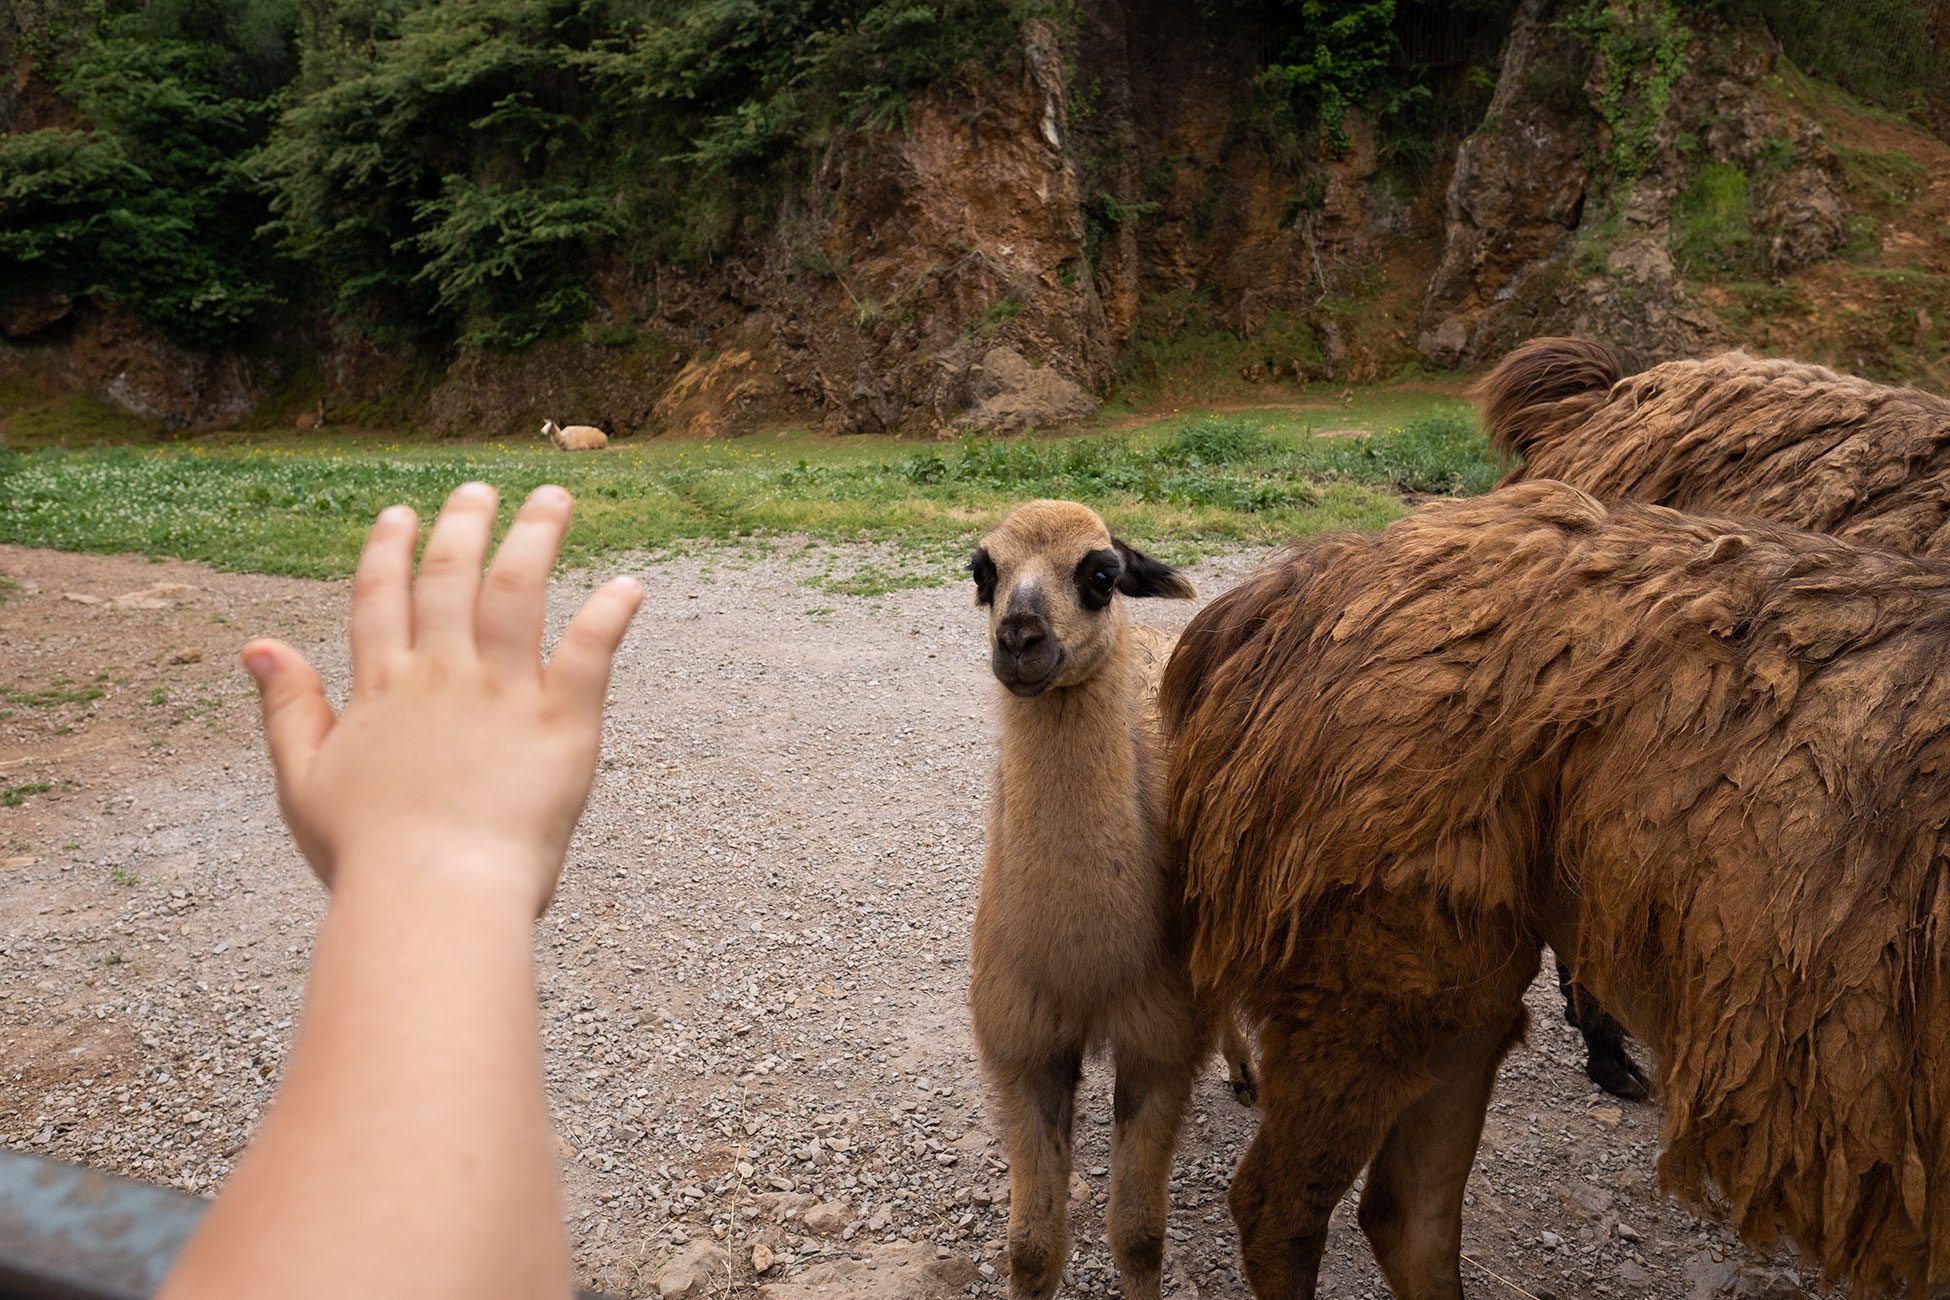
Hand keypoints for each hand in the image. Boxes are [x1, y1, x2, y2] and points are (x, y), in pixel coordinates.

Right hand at [240, 482, 641, 914]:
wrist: (434, 896)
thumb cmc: (368, 856)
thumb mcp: (305, 782)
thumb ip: (287, 709)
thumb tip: (257, 645)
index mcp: (383, 690)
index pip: (382, 598)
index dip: (390, 549)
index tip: (402, 512)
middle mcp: (443, 676)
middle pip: (451, 577)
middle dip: (465, 524)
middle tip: (479, 488)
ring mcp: (505, 693)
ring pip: (519, 591)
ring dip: (537, 537)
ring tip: (554, 498)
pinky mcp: (564, 722)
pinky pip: (592, 650)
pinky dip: (611, 613)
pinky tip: (630, 586)